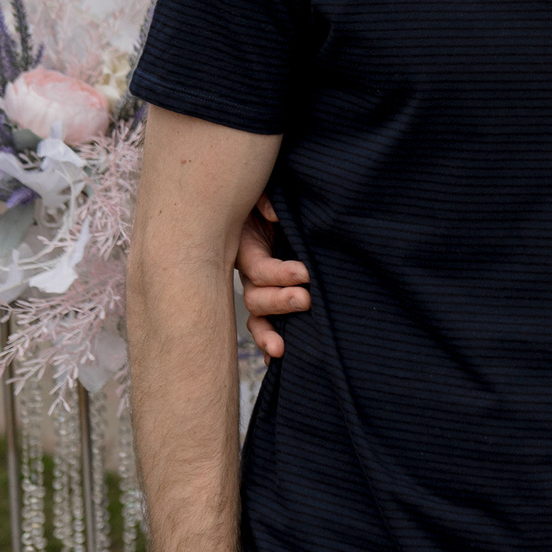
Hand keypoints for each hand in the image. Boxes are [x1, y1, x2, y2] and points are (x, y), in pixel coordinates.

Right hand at [234, 196, 309, 357]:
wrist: (277, 205)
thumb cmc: (268, 197)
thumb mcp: (263, 193)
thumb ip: (265, 200)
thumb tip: (273, 215)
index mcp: (246, 247)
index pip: (258, 269)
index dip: (279, 274)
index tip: (304, 273)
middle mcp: (250, 271)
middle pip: (256, 297)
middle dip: (280, 301)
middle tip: (306, 300)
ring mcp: (259, 287)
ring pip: (258, 316)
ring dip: (269, 332)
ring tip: (282, 347)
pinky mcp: (272, 295)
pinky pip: (264, 324)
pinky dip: (269, 342)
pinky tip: (277, 359)